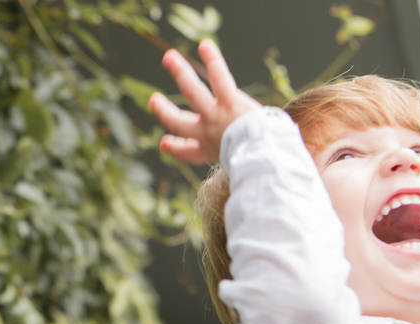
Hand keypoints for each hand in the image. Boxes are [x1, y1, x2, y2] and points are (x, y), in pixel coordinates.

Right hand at [149, 40, 260, 163]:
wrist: (259, 160)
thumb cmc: (257, 166)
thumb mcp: (245, 169)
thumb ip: (246, 166)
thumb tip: (266, 181)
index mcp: (211, 152)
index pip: (189, 152)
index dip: (176, 148)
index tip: (165, 142)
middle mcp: (208, 133)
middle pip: (179, 123)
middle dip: (164, 112)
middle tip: (154, 101)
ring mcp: (215, 115)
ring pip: (193, 91)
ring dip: (180, 73)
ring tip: (169, 58)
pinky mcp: (229, 101)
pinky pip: (218, 76)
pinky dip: (212, 59)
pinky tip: (205, 45)